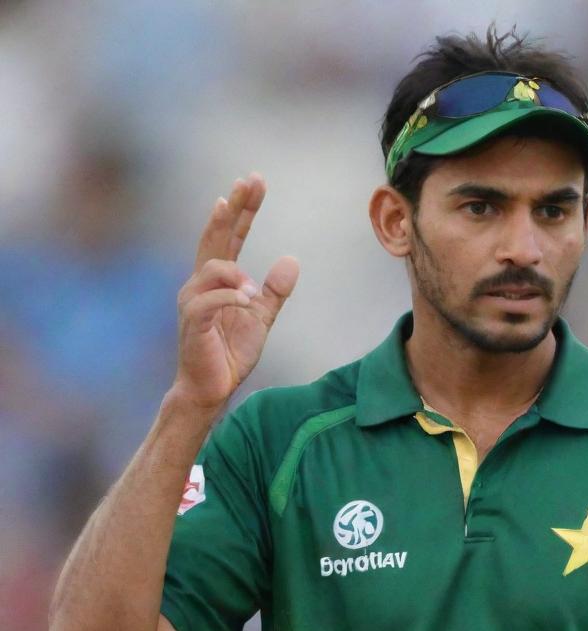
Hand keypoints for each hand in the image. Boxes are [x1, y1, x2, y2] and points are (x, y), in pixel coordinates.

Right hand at [172, 172, 299, 410]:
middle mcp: (200, 283)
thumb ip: (274, 290)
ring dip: (237, 274)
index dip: (241, 210)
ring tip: (253, 295)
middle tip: (250, 182)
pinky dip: (231, 297)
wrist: (211, 388)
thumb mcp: (261, 317)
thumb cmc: (230, 352)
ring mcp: (193, 301)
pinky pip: (210, 300)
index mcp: (217, 280)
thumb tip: (292, 260)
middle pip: (215, 237)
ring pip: (212, 268)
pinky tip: (247, 301)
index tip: (253, 183)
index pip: (229, 237)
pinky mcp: (192, 322)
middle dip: (234, 209)